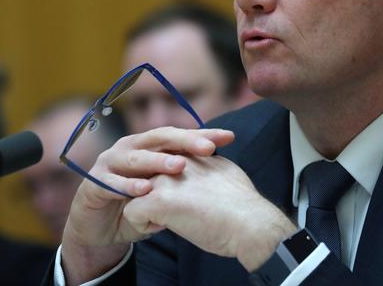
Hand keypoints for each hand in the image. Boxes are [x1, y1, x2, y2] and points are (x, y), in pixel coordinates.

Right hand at [61, 127, 234, 283]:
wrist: (98, 228)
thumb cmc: (137, 203)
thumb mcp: (164, 192)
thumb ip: (184, 182)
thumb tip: (222, 174)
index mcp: (149, 144)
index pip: (179, 136)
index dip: (203, 135)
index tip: (229, 137)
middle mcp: (131, 146)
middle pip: (160, 138)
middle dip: (185, 141)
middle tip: (208, 148)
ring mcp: (111, 162)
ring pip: (137, 157)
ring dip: (158, 161)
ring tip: (180, 166)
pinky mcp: (94, 183)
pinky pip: (112, 183)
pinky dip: (129, 186)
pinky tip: (145, 189)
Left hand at [123, 154, 296, 270]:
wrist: (250, 223)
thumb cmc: (243, 205)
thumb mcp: (225, 171)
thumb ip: (208, 165)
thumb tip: (208, 165)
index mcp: (193, 155)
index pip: (166, 161)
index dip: (166, 179)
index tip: (179, 197)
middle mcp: (175, 162)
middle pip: (147, 174)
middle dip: (151, 192)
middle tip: (167, 210)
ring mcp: (164, 180)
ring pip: (136, 192)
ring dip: (146, 207)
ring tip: (164, 220)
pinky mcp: (156, 200)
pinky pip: (133, 213)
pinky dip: (144, 225)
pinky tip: (164, 228)